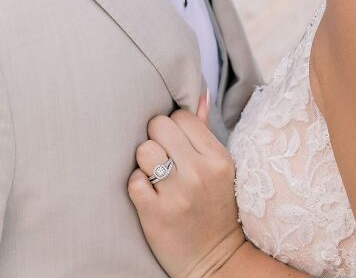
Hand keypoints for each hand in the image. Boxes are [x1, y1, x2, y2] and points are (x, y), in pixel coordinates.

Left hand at [128, 91, 244, 277]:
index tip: (174, 143)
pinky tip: (147, 194)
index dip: (173, 127)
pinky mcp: (156, 214)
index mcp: (217, 157)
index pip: (182, 116)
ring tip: (154, 174)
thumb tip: (200, 94)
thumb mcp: (221, 168)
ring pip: (144, 150)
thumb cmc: (216, 208)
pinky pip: (134, 181)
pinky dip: (137, 186)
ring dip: (144, 161)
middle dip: (156, 139)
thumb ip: (206, 130)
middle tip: (162, 156)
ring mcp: (177, 194)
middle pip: (159, 126)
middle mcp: (199, 172)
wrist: (217, 261)